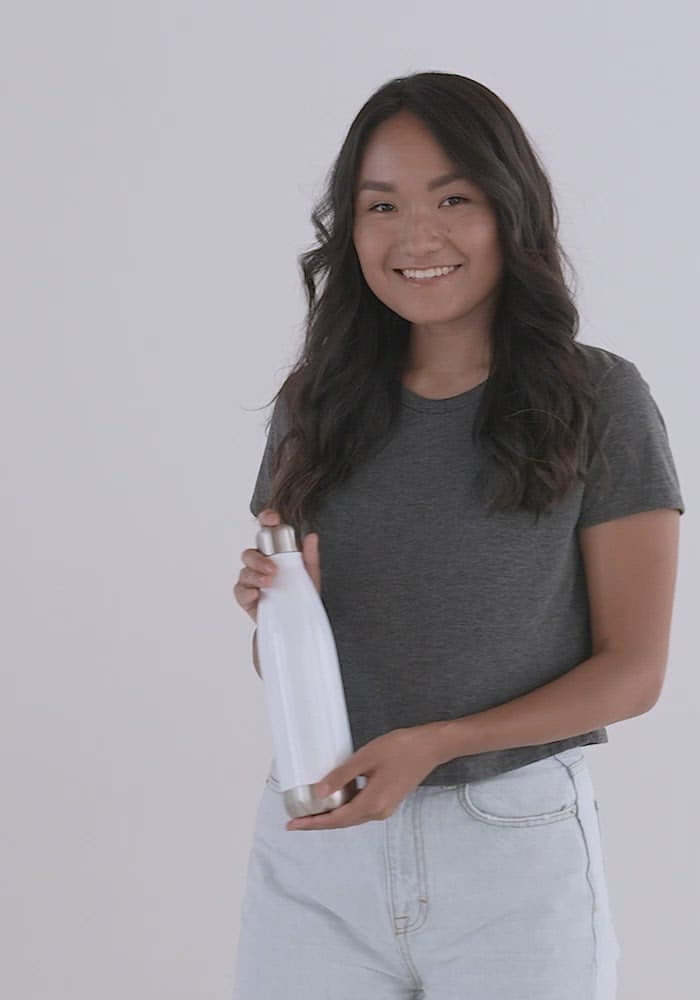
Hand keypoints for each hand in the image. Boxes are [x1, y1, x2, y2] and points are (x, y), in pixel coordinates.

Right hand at [234, 509, 321, 624]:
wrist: (296, 623)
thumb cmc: (300, 595)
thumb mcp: (310, 575)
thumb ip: (310, 556)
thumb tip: (312, 536)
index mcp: (275, 554)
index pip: (267, 533)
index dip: (266, 521)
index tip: (272, 519)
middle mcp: (260, 564)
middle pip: (250, 553)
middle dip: (259, 559)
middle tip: (273, 569)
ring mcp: (251, 580)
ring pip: (244, 571)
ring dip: (255, 575)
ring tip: (269, 582)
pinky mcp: (245, 597)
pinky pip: (240, 590)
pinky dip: (247, 591)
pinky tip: (257, 594)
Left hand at [286, 723, 446, 830]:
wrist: (431, 747)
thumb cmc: (400, 748)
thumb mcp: (366, 758)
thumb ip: (342, 775)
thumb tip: (318, 793)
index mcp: (372, 804)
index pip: (335, 820)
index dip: (312, 824)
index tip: (292, 825)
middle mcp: (378, 812)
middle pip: (342, 822)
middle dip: (318, 822)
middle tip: (296, 819)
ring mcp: (385, 807)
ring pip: (351, 816)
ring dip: (331, 815)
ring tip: (310, 810)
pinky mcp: (388, 800)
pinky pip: (360, 808)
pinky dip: (344, 806)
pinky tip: (335, 797)